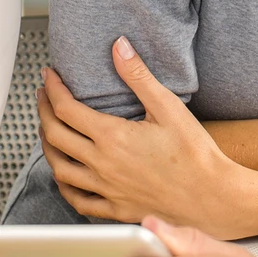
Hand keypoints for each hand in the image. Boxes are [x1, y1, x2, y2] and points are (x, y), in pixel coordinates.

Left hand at [40, 38, 257, 236]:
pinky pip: (78, 200)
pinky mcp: (116, 209)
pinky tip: (65, 175)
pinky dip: (64, 186)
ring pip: (60, 169)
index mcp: (112, 137)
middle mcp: (103, 165)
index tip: (49, 76)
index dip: (53, 89)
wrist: (214, 198)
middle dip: (43, 112)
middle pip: (55, 136)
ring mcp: (107, 190)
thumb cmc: (196, 154)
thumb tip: (119, 46)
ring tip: (47, 131)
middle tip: (43, 97)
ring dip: (47, 147)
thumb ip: (138, 76)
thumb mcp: (168, 107)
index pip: (66, 109)